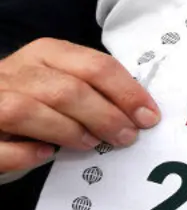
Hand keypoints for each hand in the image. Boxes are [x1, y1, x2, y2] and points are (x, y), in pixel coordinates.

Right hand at [0, 39, 160, 171]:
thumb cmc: (32, 98)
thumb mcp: (60, 81)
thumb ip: (91, 89)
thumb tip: (138, 111)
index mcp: (45, 54)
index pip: (95, 66)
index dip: (127, 92)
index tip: (149, 116)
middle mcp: (14, 72)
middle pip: (66, 89)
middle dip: (104, 115)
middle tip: (126, 136)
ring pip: (27, 110)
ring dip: (67, 130)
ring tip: (90, 144)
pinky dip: (24, 153)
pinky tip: (45, 155)